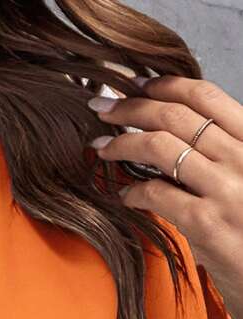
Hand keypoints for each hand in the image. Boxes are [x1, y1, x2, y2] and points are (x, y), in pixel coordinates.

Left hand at [87, 75, 242, 318]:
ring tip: (101, 147)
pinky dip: (132, 192)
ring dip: (122, 143)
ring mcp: (226, 189)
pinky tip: (123, 196)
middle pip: (176, 116)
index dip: (165, 85)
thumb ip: (223, 157)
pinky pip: (156, 194)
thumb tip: (176, 138)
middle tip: (101, 108)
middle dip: (130, 107)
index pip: (206, 96)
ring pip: (161, 148)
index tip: (135, 86)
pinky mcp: (207, 224)